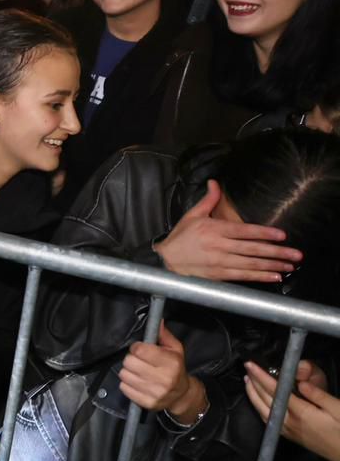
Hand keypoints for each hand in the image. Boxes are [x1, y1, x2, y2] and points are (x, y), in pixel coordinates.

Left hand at [119, 323, 201, 418]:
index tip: (140, 349)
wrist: (182, 395)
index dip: (137, 347)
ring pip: (124, 375)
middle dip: (131, 359)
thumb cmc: (176, 369)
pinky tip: (137, 382)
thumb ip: (164, 335)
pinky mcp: (146, 403)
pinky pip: (124, 388)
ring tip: (138, 372)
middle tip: (139, 361)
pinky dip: (127, 384)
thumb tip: (157, 321)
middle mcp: (163, 379)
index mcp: (170, 363)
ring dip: (128, 371)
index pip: (139, 350)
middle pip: (129, 362)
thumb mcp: (175, 350)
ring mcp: (154, 392)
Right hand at [155, 180, 302, 283]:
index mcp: (213, 229)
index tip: (281, 235)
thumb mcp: (192, 215)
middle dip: (276, 252)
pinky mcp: (218, 275)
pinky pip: (242, 276)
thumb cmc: (180, 237)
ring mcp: (219, 262)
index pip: (244, 231)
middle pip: (252, 249)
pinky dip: (259, 277)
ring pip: (250, 264)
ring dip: (272, 266)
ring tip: (289, 266)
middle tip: (295, 254)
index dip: (264, 233)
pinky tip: (273, 277)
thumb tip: (215, 183)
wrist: (164, 261)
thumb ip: (208, 200)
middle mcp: (218, 246)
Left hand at [245, 362, 339, 460]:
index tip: (250, 365)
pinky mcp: (288, 436)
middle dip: (253, 382)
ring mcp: (286, 430)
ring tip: (247, 380)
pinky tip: (257, 401)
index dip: (261, 376)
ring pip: (261, 410)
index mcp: (301, 413)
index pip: (275, 390)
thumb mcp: (339, 409)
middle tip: (246, 368)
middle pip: (264, 399)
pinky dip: (258, 407)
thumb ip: (319, 395)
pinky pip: (267, 419)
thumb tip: (301, 382)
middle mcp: (288, 422)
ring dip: (252, 394)